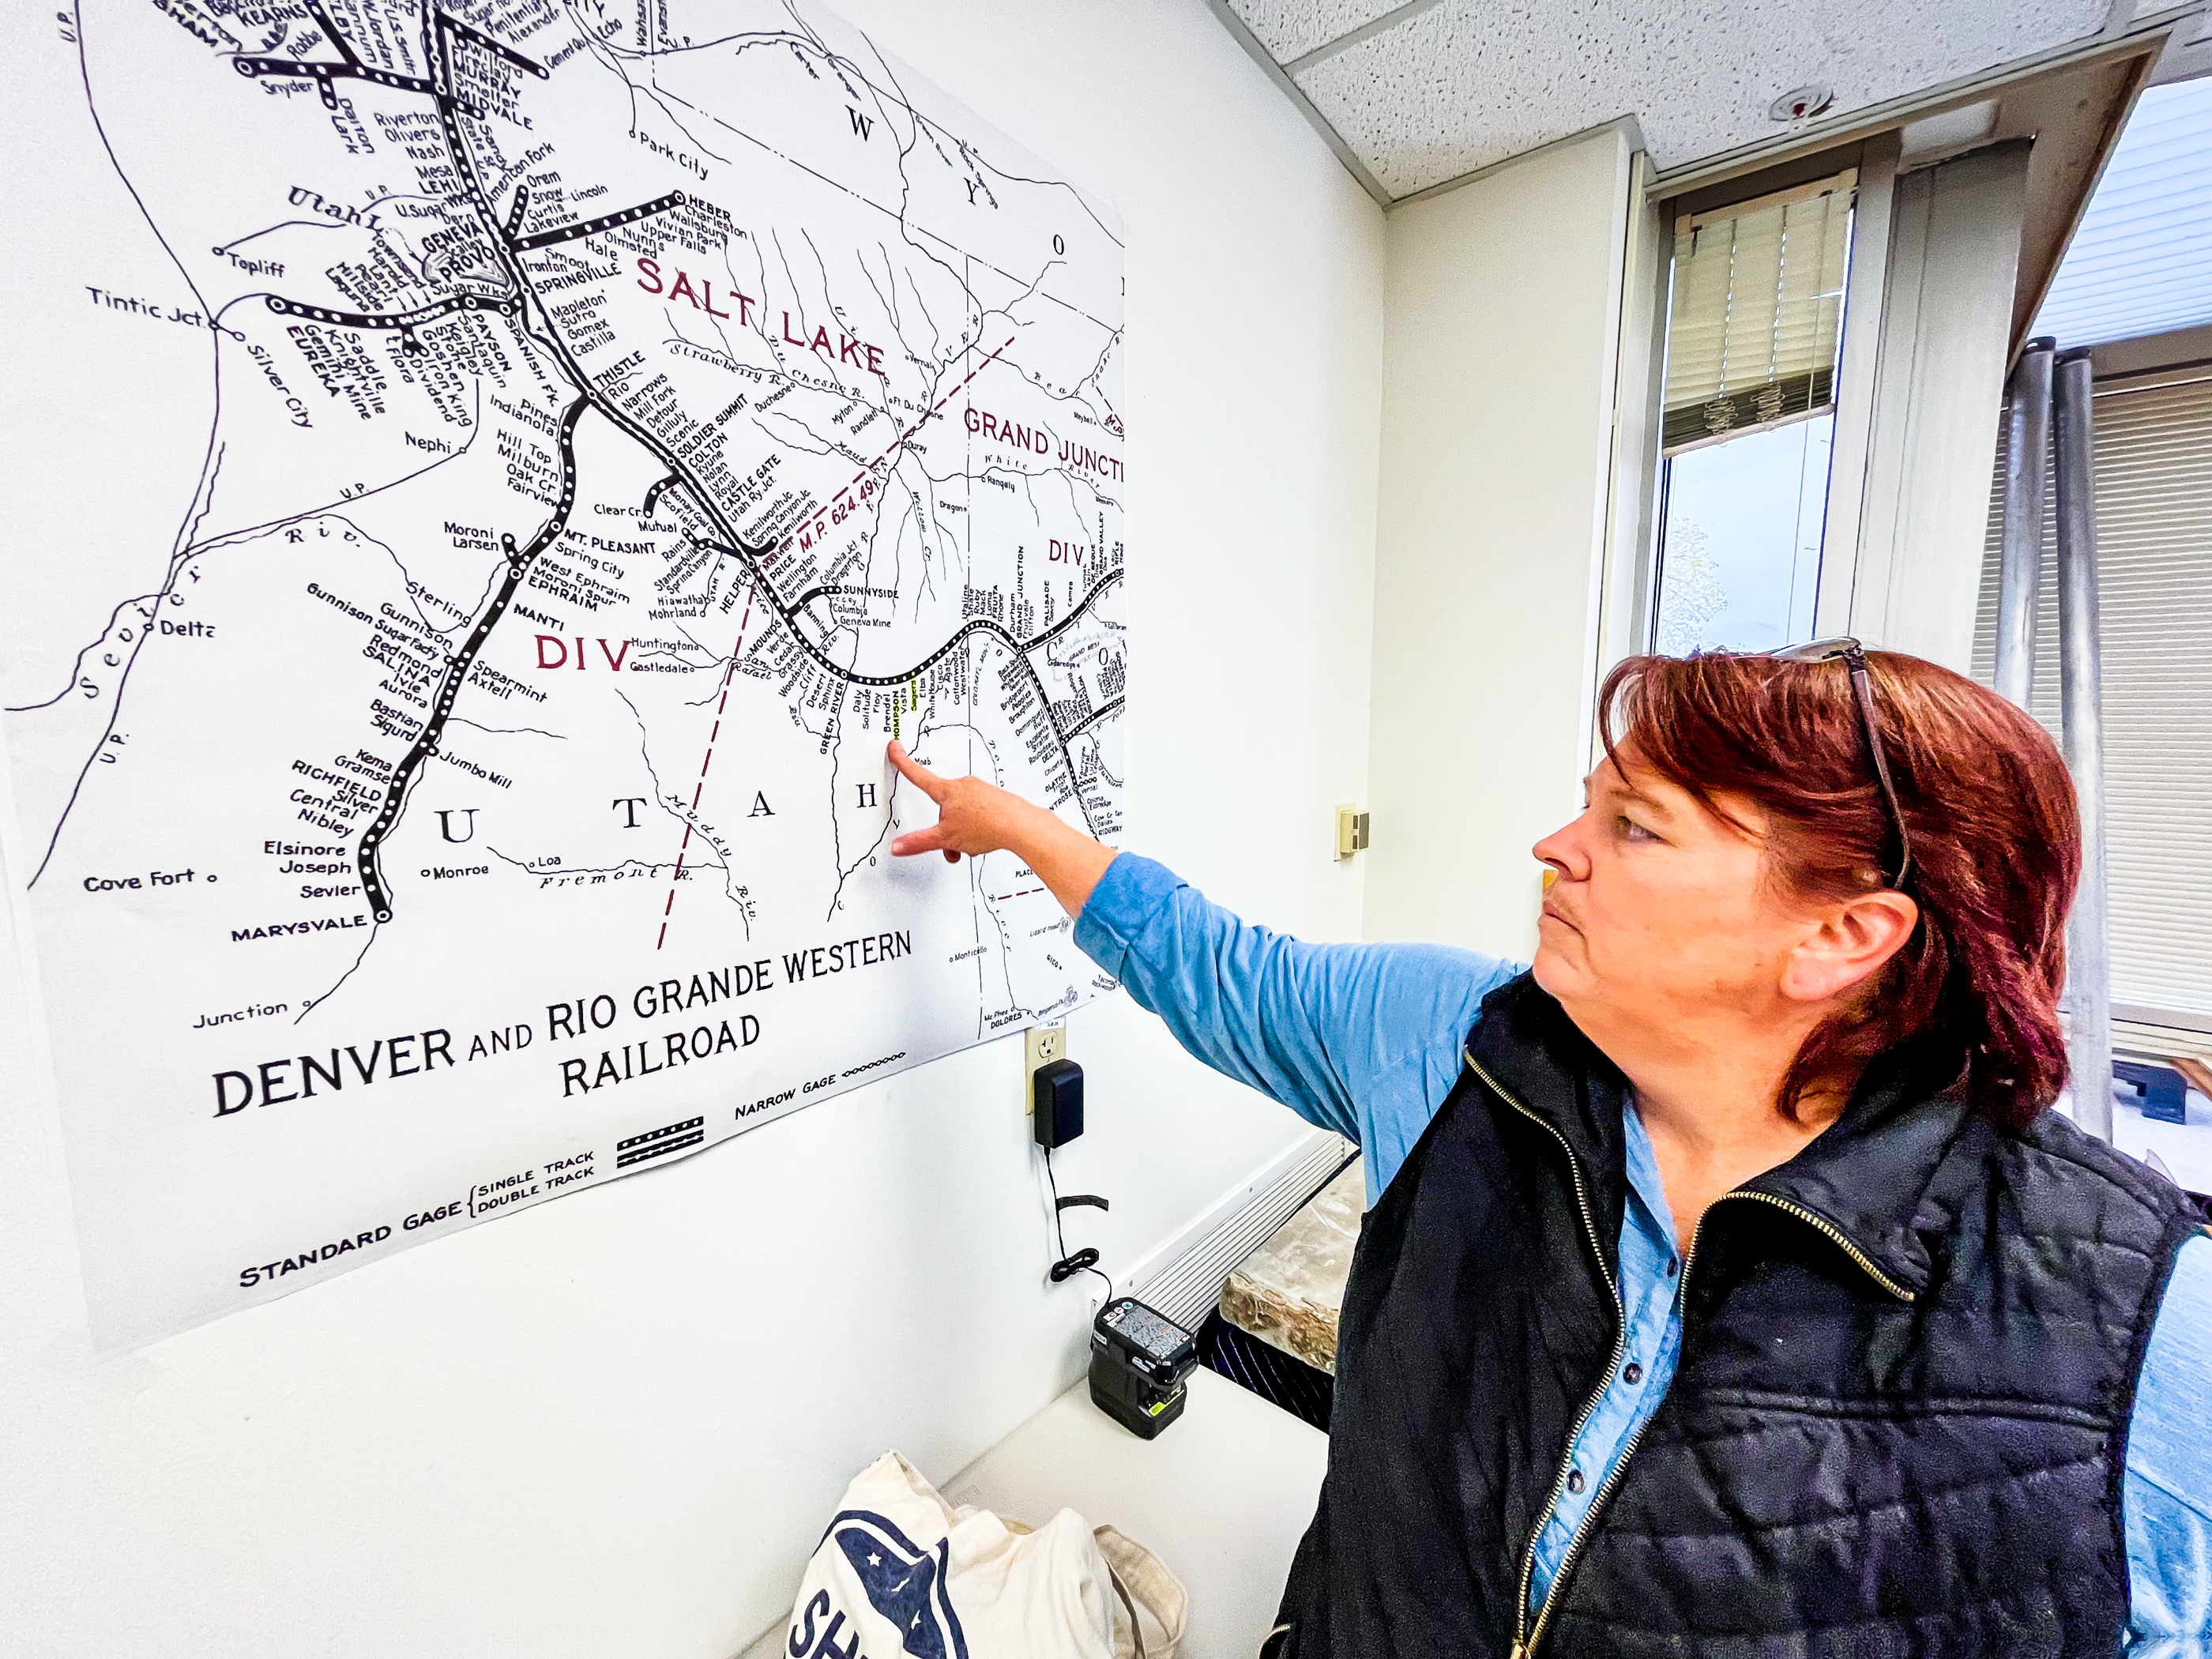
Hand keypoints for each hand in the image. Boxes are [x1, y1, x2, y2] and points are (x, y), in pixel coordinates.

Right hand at [885, 740, 1119, 914]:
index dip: (903, 762)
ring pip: (961, 814)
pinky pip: (978, 814)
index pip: (918, 775)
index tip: (895, 748)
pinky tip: (986, 839)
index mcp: (947, 791)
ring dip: (961, 833)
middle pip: (943, 808)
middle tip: (952, 846)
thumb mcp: (946, 838)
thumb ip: (919, 842)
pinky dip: (977, 829)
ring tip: (972, 846)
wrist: (1021, 825)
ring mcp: (981, 791)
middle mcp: (964, 786)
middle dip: (944, 829)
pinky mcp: (995, 799)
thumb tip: (898, 846)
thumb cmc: (987, 825)